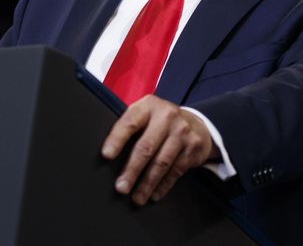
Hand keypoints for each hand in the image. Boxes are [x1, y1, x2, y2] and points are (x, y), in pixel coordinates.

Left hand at [101, 95, 217, 205]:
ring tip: (137, 197)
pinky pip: (175, 171)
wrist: (196, 124)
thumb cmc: (160, 123)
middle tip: (121, 187)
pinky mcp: (193, 147)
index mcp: (148, 106)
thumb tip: (107, 156)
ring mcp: (182, 131)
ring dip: (147, 184)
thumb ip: (130, 128)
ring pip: (161, 163)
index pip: (130, 122)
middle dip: (132, 170)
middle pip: (146, 147)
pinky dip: (163, 185)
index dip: (117, 139)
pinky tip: (154, 194)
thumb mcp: (146, 116)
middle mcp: (167, 116)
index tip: (106, 155)